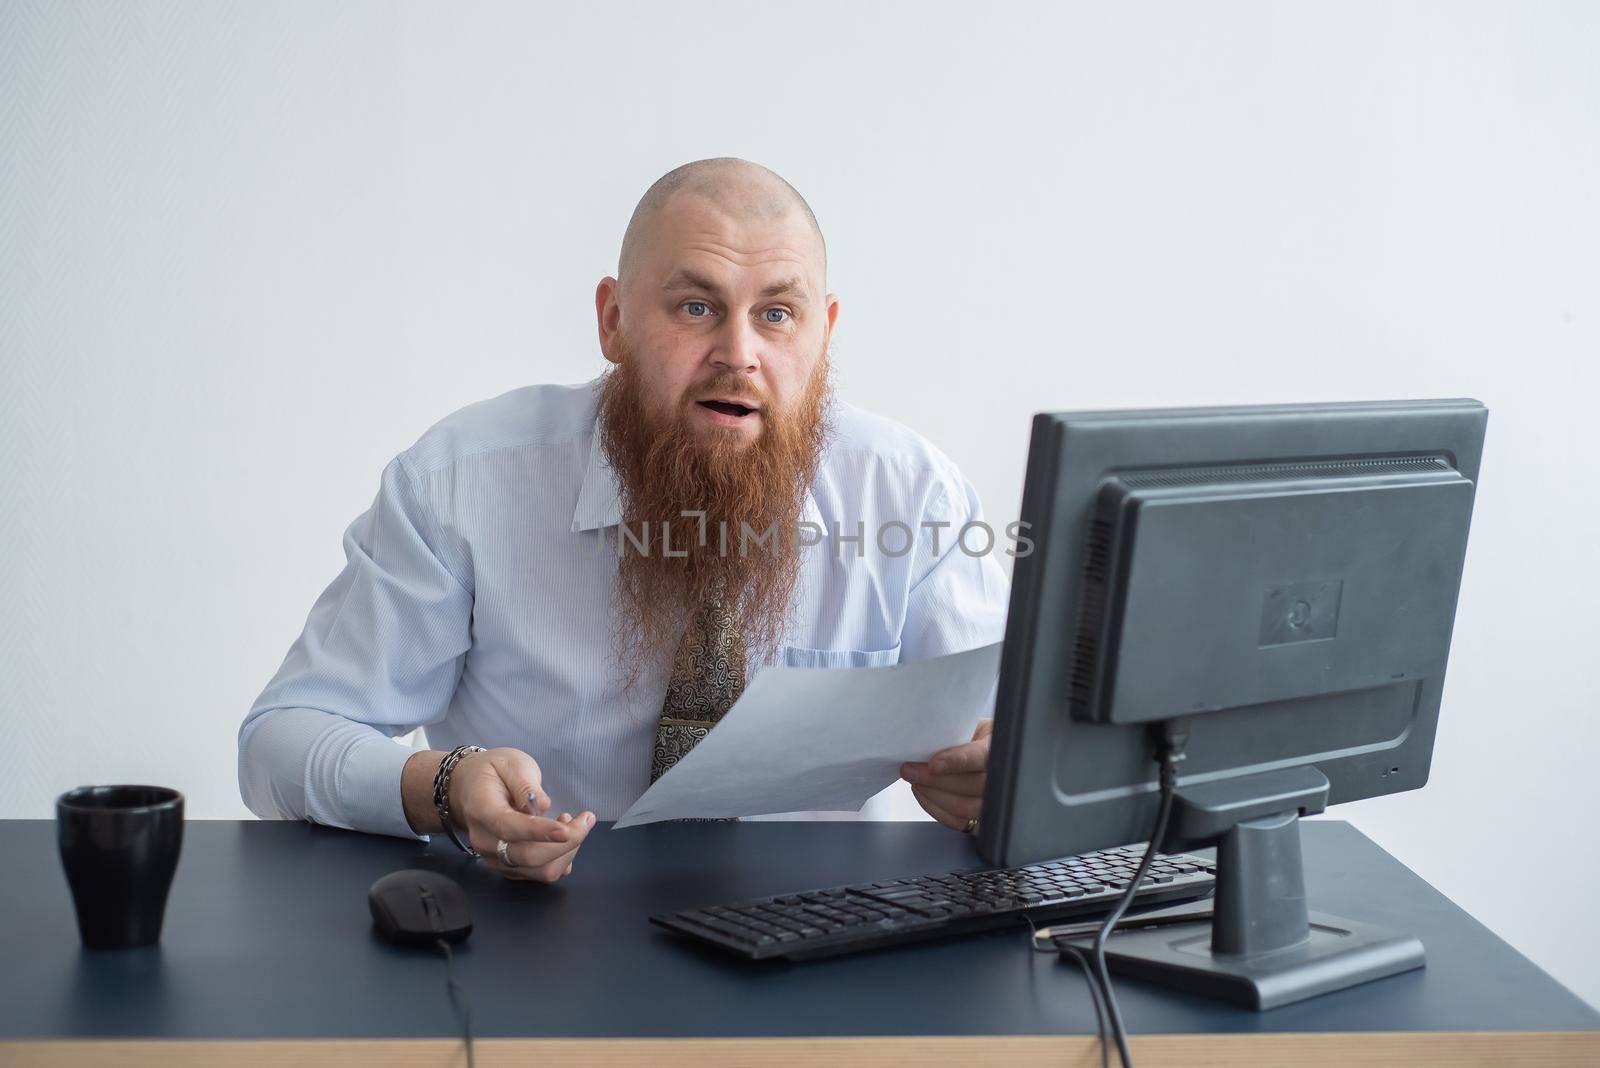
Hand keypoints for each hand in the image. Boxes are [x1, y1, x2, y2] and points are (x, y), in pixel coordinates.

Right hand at [448, 747, 596, 881]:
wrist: (469, 788)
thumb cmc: (494, 772)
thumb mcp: (511, 763)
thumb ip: (525, 784)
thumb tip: (543, 806)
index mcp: (482, 810)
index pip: (509, 828)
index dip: (539, 832)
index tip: (567, 829)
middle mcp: (484, 841)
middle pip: (528, 856)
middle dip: (566, 842)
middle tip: (586, 819)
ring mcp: (494, 858)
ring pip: (538, 871)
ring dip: (566, 851)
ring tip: (570, 822)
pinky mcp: (507, 867)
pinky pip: (539, 874)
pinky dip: (559, 858)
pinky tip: (560, 835)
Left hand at [900, 719, 991, 831]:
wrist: (979, 748)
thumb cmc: (971, 736)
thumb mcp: (967, 723)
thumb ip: (952, 731)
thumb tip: (924, 737)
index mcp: (998, 746)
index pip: (981, 757)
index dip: (957, 761)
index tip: (933, 764)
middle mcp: (1002, 777)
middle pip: (971, 785)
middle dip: (934, 780)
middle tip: (909, 770)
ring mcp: (993, 800)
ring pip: (964, 807)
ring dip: (932, 794)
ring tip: (914, 780)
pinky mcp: (981, 818)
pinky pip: (957, 821)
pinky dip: (934, 807)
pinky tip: (923, 792)